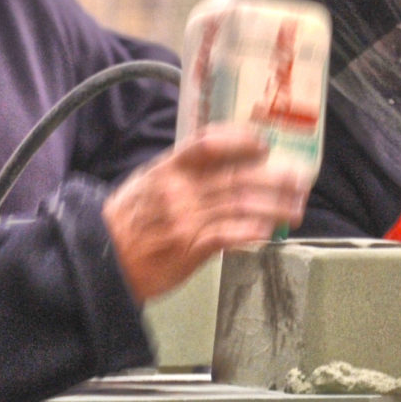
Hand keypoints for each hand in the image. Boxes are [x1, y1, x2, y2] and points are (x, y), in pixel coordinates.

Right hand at [101, 126, 304, 301]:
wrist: (100, 261)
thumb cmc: (129, 222)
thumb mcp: (148, 183)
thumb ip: (184, 174)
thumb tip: (228, 169)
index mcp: (168, 168)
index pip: (208, 143)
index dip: (240, 140)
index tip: (264, 144)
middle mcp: (179, 189)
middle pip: (237, 176)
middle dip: (275, 178)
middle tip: (300, 180)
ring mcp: (185, 218)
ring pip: (241, 205)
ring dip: (275, 207)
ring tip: (296, 210)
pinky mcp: (189, 248)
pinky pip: (229, 235)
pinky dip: (253, 231)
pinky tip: (270, 232)